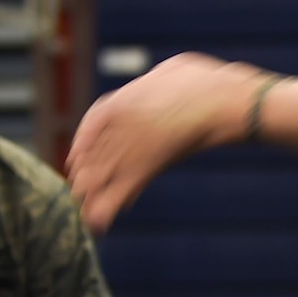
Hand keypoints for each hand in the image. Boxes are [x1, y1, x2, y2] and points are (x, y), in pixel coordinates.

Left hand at [67, 53, 265, 233]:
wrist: (219, 99)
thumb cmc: (205, 83)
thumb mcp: (173, 71)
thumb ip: (159, 82)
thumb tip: (166, 81)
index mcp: (121, 101)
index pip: (93, 124)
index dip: (83, 144)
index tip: (78, 159)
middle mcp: (116, 125)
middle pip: (88, 155)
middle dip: (84, 174)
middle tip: (82, 192)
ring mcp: (128, 146)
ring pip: (95, 177)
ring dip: (89, 197)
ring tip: (87, 218)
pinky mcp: (144, 168)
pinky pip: (118, 193)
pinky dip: (108, 210)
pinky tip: (101, 225)